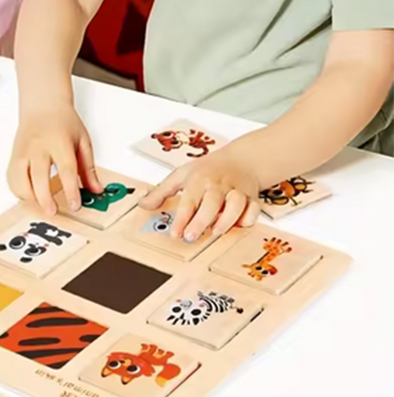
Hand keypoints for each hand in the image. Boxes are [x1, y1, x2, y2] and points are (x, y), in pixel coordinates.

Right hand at [7, 104, 101, 215]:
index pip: (66, 170)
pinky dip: (18, 191)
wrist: (42, 105)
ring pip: (19, 180)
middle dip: (45, 199)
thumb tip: (96, 189)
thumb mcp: (82, 140)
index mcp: (59, 142)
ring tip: (41, 204)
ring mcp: (23, 152)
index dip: (70, 190)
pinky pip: (11, 178)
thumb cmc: (63, 121)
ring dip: (29, 197)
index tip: (75, 205)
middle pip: (39, 177)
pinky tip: (29, 195)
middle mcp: (38, 147)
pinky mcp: (14, 156)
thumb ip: (88, 168)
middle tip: (53, 211)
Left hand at [140, 148, 260, 240]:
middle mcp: (218, 185)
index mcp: (198, 179)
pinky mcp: (252, 198)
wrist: (241, 160)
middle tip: (191, 237)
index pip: (188, 200)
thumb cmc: (207, 170)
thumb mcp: (181, 175)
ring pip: (235, 204)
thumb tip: (142, 205)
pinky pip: (254, 209)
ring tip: (215, 233)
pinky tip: (239, 226)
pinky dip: (249, 218)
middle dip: (201, 220)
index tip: (175, 234)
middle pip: (211, 202)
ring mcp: (236, 191)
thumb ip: (161, 191)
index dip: (182, 218)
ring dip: (227, 219)